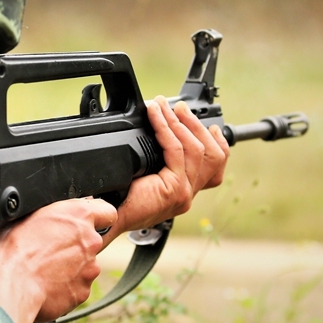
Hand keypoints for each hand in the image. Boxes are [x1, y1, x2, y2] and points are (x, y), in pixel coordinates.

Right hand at [0, 198, 116, 322]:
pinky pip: (75, 287)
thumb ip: (41, 212)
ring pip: (84, 266)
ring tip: (42, 271)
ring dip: (69, 268)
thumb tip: (36, 212)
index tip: (85, 222)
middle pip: (91, 241)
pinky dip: (63, 287)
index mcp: (78, 214)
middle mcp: (90, 240)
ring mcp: (89, 268)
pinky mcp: (82, 292)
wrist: (7, 284)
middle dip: (75, 246)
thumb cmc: (8, 248)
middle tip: (49, 251)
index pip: (106, 211)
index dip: (97, 217)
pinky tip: (43, 286)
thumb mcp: (20, 214)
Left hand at [107, 96, 229, 236]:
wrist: (105, 216)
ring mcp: (184, 193)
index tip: (209, 124)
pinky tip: (155, 116)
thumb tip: (161, 126)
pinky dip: (165, 128)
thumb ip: (159, 159)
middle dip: (196, 126)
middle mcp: (188, 194)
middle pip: (211, 156)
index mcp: (183, 192)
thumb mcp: (144, 175)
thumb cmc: (116, 197)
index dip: (217, 143)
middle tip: (179, 108)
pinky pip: (176, 150)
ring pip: (194, 149)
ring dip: (179, 122)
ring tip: (165, 106)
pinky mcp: (175, 190)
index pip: (215, 168)